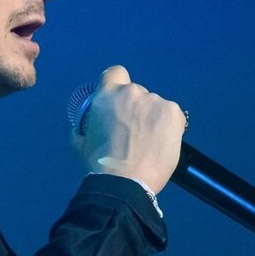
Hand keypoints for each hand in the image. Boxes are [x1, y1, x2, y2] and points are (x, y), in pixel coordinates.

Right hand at [72, 65, 184, 194]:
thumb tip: (83, 127)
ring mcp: (154, 101)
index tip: (122, 101)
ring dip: (154, 119)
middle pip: (138, 94)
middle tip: (136, 133)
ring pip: (156, 106)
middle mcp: (131, 92)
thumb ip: (84, 127)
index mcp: (107, 95)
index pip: (116, 73)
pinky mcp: (172, 112)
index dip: (119, 84)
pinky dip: (170, 127)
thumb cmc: (100, 165)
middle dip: (138, 109)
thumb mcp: (81, 142)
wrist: (124, 182)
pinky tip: (163, 143)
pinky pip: (173, 116)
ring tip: (150, 144)